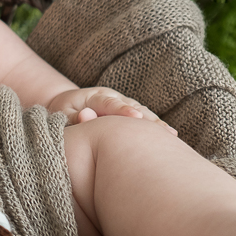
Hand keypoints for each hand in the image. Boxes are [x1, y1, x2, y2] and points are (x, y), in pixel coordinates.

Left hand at [48, 86, 176, 135]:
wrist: (69, 105)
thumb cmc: (64, 113)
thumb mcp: (63, 114)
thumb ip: (73, 117)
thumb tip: (85, 116)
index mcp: (95, 96)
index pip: (110, 104)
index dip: (123, 110)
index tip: (136, 117)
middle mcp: (113, 97)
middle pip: (133, 107)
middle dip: (148, 119)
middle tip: (165, 132)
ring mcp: (123, 103)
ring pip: (142, 112)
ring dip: (156, 123)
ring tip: (172, 136)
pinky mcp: (130, 111)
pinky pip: (144, 119)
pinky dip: (155, 127)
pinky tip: (171, 138)